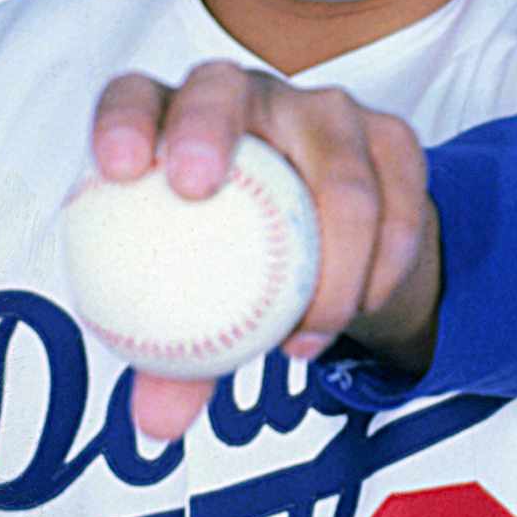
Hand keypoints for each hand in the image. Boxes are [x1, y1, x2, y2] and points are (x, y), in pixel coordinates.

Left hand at [90, 61, 440, 438]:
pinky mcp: (388, 138)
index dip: (121, 118)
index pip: (133, 96)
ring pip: (335, 165)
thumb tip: (157, 428)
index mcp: (172, 123)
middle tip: (194, 191)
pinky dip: (384, 261)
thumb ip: (174, 362)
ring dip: (330, 254)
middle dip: (204, 127)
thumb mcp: (200, 315)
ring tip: (305, 333)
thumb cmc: (236, 272)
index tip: (118, 169)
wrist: (336, 256)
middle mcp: (243, 98)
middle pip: (220, 88)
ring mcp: (321, 110)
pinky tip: (360, 309)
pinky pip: (398, 197)